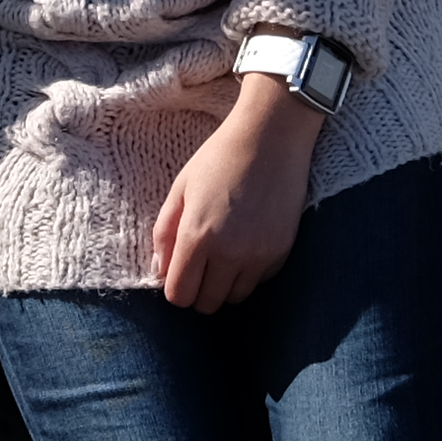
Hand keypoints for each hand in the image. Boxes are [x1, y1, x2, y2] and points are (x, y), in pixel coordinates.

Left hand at [149, 77, 320, 311]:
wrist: (272, 137)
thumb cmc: (220, 157)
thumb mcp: (181, 188)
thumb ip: (164, 233)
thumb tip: (160, 271)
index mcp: (198, 237)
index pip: (179, 295)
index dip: (175, 287)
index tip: (179, 272)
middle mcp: (230, 253)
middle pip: (207, 303)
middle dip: (198, 289)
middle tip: (200, 265)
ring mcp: (259, 255)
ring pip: (235, 298)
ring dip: (225, 284)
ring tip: (224, 256)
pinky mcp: (282, 252)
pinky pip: (259, 281)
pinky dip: (249, 273)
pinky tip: (247, 244)